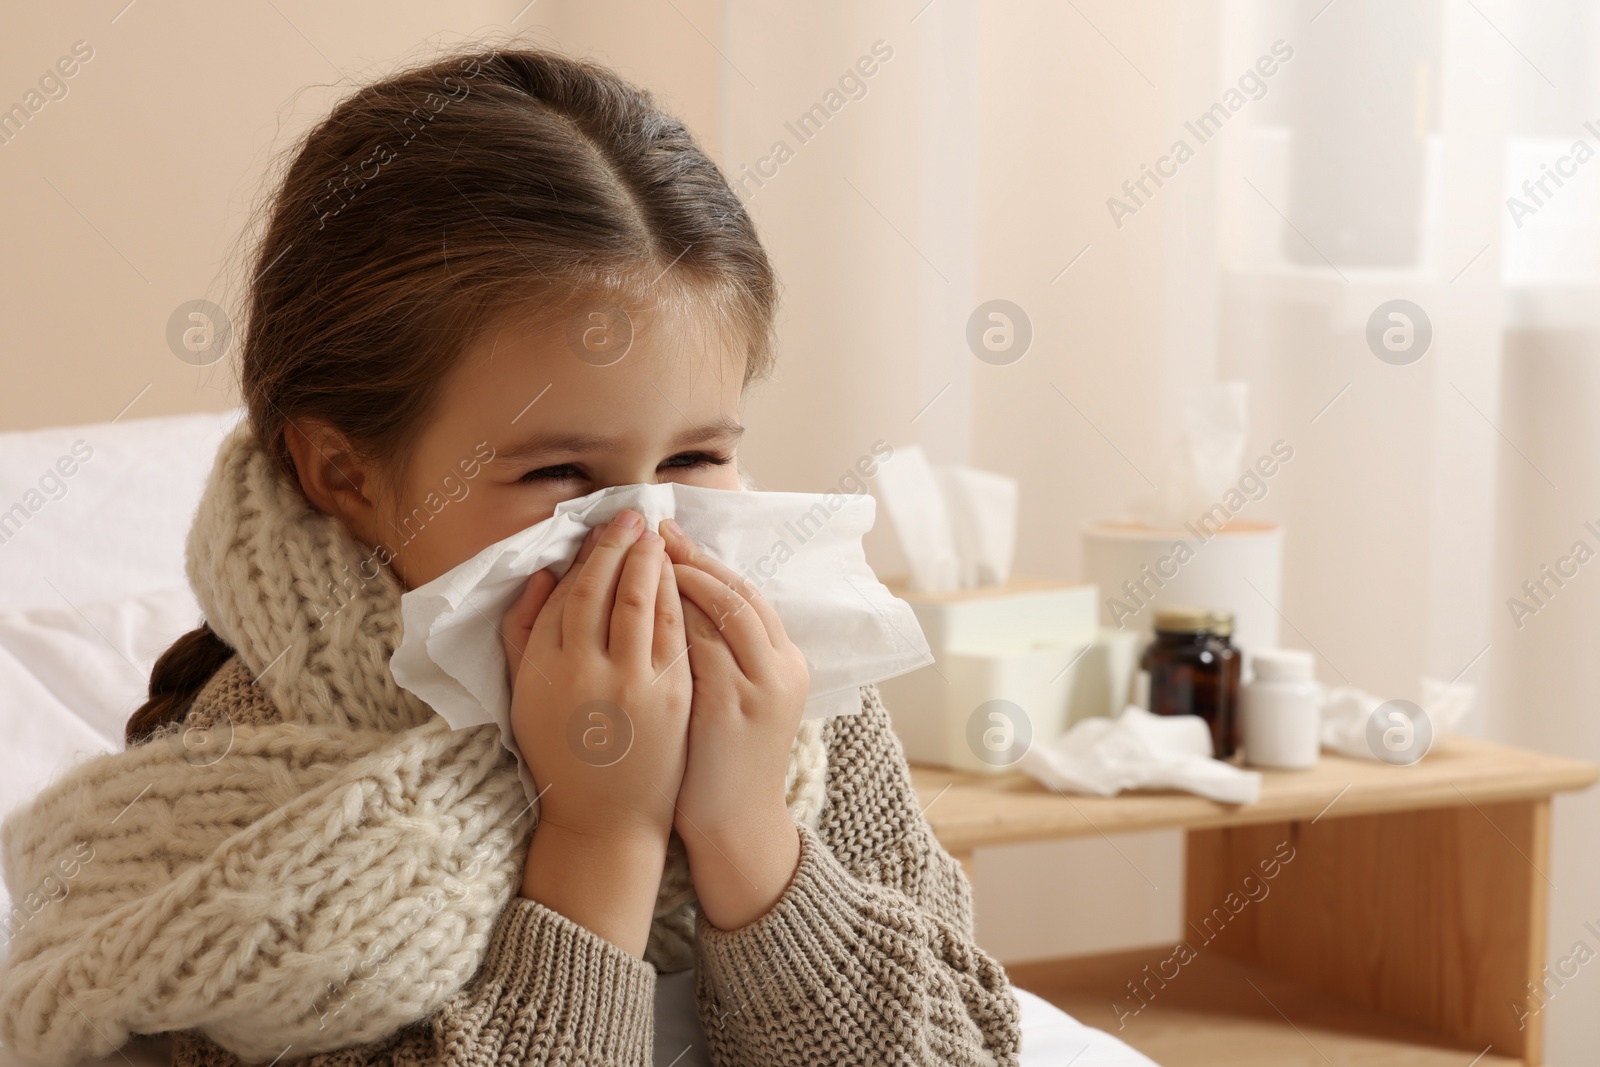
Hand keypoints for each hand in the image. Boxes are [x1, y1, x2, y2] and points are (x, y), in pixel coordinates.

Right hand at [500, 510, 690, 844]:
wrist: (605, 819)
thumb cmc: (560, 751)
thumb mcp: (524, 692)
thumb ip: (523, 630)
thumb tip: (542, 573)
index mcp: (545, 667)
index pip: (569, 592)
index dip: (589, 555)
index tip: (603, 529)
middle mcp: (586, 671)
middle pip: (606, 589)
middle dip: (622, 546)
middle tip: (635, 516)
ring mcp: (633, 683)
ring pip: (645, 603)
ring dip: (654, 563)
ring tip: (659, 538)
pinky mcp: (672, 696)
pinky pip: (676, 632)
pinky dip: (679, 598)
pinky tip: (681, 579)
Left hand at [659, 519, 808, 929]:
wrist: (734, 827)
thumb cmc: (720, 761)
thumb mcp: (733, 697)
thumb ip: (720, 651)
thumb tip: (681, 596)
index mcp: (786, 662)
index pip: (745, 593)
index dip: (706, 561)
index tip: (669, 537)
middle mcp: (781, 669)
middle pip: (736, 593)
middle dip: (693, 559)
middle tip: (654, 532)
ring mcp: (759, 689)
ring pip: (721, 613)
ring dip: (681, 579)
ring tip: (643, 556)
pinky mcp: (730, 710)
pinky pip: (700, 647)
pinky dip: (672, 619)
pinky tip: (639, 604)